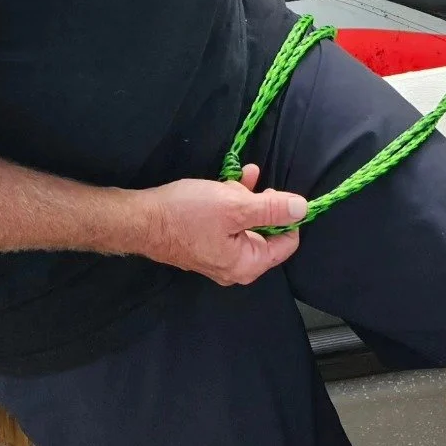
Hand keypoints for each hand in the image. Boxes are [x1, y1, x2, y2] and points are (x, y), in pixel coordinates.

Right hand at [136, 165, 307, 285]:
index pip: (287, 243)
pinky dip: (230, 203)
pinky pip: (228, 224)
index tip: (278, 193)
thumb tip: (304, 209)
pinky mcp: (204, 243)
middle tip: (251, 184)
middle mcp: (235, 267)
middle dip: (261, 203)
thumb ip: (272, 208)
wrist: (142, 219)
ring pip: (246, 223)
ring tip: (237, 178)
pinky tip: (227, 182)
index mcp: (247, 265)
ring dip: (245, 198)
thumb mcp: (235, 205)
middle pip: (265, 232)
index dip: (288, 216)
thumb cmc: (189, 214)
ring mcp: (218, 256)